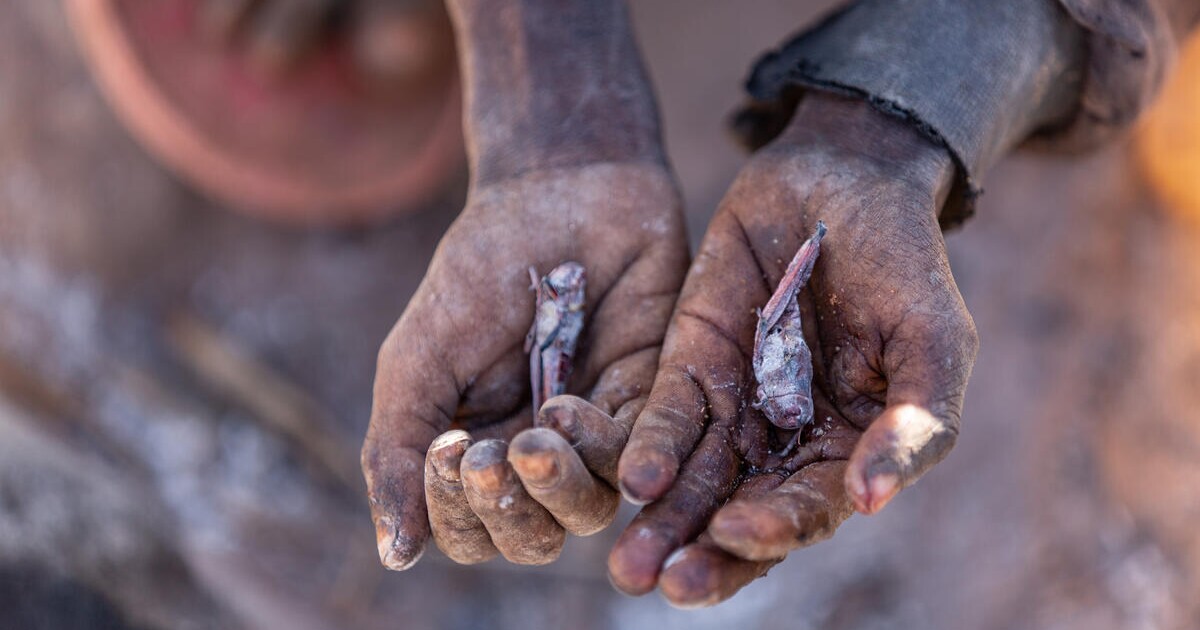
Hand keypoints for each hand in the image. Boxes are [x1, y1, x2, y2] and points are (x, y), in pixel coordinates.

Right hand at [362, 160, 686, 567]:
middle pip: (529, 538)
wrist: (558, 191)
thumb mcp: (417, 358)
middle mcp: (539, 456)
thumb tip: (394, 555)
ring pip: (585, 513)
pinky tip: (568, 407)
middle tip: (485, 457)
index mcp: (477, 450)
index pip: (466, 531)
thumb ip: (397, 451)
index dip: (453, 514)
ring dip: (555, 489)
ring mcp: (595, 434)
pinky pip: (634, 460)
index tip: (442, 451)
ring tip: (536, 434)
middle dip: (504, 511)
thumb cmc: (479, 271)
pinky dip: (600, 449)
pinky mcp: (650, 403)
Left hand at [607, 93, 977, 605]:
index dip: (775, 529)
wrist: (844, 179)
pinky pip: (666, 414)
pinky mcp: (689, 363)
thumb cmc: (905, 263)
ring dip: (661, 523)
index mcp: (847, 452)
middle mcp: (784, 444)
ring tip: (629, 565)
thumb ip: (914, 424)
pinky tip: (631, 475)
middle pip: (738, 514)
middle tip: (668, 583)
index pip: (807, 512)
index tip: (740, 534)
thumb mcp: (933, 340)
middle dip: (704, 553)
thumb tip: (872, 503)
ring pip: (692, 480)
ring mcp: (734, 406)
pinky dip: (648, 446)